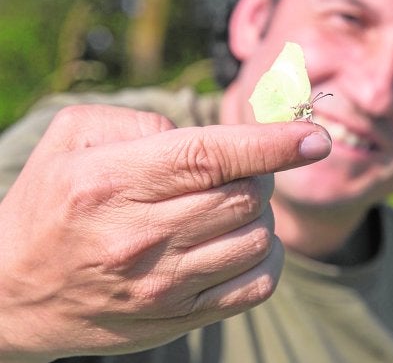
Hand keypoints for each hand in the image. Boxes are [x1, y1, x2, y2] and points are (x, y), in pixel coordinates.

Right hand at [0, 104, 330, 361]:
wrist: (10, 292)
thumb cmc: (49, 203)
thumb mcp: (74, 139)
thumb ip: (143, 121)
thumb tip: (207, 135)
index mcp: (113, 181)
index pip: (212, 155)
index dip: (273, 142)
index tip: (315, 137)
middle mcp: (140, 236)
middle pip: (245, 196)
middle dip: (264, 173)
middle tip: (246, 168)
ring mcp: (161, 285)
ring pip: (256, 238)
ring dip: (261, 214)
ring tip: (235, 205)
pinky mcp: (175, 317)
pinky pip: (254, 286)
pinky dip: (266, 258)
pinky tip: (244, 242)